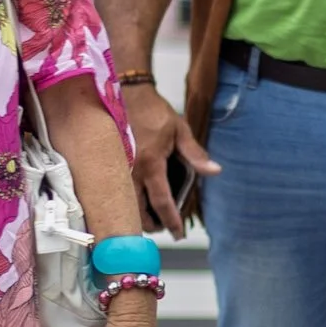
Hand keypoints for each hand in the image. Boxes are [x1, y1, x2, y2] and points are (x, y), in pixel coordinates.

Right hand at [125, 83, 217, 239]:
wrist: (126, 93)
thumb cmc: (154, 111)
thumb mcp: (180, 130)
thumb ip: (195, 154)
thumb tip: (214, 171)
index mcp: (151, 163)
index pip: (162, 201)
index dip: (171, 220)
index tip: (179, 233)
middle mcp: (132, 170)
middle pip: (139, 211)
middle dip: (152, 225)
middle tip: (164, 229)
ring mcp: (118, 169)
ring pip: (125, 204)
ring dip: (138, 216)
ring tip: (152, 220)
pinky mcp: (110, 165)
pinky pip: (118, 192)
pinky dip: (128, 203)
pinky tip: (137, 203)